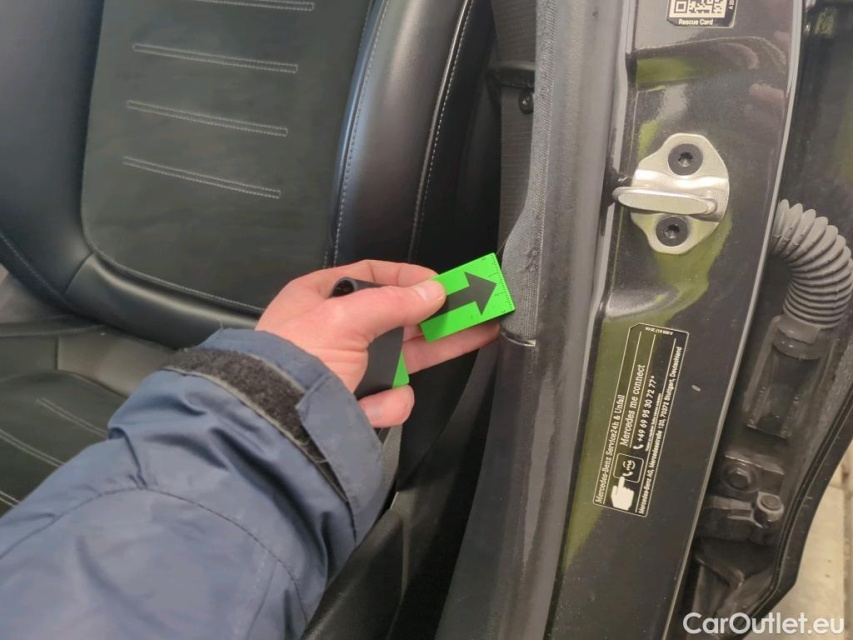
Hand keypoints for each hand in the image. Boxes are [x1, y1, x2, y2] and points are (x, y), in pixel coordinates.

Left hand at [256, 260, 499, 426]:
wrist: (273, 427)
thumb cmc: (295, 361)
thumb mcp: (342, 318)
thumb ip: (393, 301)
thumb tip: (435, 290)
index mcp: (320, 299)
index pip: (371, 275)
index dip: (408, 277)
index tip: (441, 283)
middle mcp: (336, 331)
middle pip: (398, 316)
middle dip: (438, 313)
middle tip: (479, 306)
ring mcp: (349, 369)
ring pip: (404, 358)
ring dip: (433, 351)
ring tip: (481, 334)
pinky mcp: (358, 405)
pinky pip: (391, 398)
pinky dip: (386, 404)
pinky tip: (371, 408)